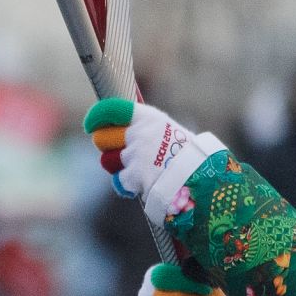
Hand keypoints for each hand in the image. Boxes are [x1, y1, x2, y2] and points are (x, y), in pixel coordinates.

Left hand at [83, 97, 206, 204]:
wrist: (205, 179)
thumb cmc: (190, 156)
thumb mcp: (169, 132)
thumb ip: (146, 130)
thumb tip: (124, 129)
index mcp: (148, 118)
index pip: (112, 110)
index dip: (97, 118)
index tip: (90, 125)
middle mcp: (138, 133)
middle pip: (103, 138)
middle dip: (107, 147)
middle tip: (119, 155)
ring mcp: (135, 155)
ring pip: (108, 162)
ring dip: (119, 168)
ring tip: (141, 172)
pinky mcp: (134, 176)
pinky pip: (120, 181)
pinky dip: (128, 186)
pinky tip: (144, 186)